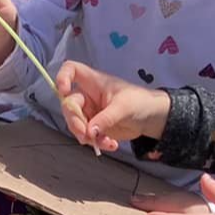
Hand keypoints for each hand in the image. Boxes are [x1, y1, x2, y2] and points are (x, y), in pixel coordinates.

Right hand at [56, 60, 171, 152]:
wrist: (152, 118)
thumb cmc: (140, 102)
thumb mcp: (124, 107)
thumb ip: (105, 119)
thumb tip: (89, 131)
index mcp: (93, 82)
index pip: (71, 70)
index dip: (62, 77)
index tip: (64, 91)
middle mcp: (88, 96)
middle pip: (68, 105)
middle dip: (75, 122)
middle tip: (85, 135)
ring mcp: (90, 112)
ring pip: (75, 124)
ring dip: (86, 136)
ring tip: (103, 142)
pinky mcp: (94, 127)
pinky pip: (87, 136)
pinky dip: (97, 143)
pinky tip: (111, 144)